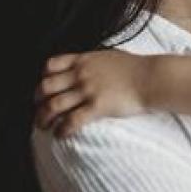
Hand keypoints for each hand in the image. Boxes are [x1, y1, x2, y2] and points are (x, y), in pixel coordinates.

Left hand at [34, 50, 153, 137]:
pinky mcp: (97, 106)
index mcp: (85, 60)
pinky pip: (70, 121)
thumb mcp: (111, 56)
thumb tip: (87, 66)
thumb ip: (94, 62)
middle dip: (37, 101)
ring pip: (53, 106)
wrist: (152, 77)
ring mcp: (88, 90)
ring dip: (44, 119)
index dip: (43, 78)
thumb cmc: (136, 68)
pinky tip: (61, 135)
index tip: (45, 88)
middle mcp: (82, 74)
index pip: (51, 65)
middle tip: (39, 110)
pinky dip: (61, 130)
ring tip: (44, 127)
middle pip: (46, 87)